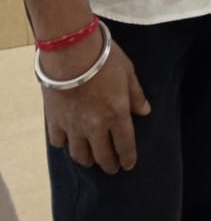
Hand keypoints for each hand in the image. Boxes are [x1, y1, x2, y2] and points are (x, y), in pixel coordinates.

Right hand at [43, 36, 149, 173]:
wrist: (71, 51)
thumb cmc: (104, 58)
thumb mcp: (128, 72)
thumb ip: (136, 95)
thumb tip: (144, 112)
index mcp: (116, 114)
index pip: (125, 145)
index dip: (128, 158)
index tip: (128, 165)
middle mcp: (95, 126)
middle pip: (102, 155)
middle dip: (109, 164)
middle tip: (112, 168)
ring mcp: (73, 126)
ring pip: (80, 154)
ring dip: (88, 159)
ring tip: (92, 160)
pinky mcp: (55, 121)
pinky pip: (59, 142)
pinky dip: (65, 144)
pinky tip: (68, 141)